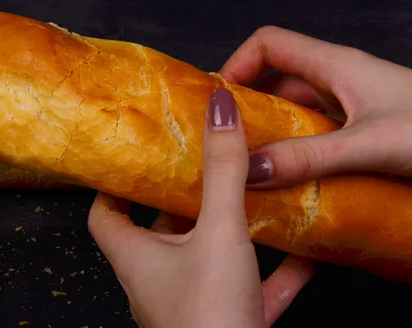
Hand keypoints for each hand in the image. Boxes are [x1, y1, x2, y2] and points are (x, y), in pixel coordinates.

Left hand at [88, 88, 311, 327]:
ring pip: (212, 258)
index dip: (115, 184)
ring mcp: (197, 305)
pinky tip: (305, 251)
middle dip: (185, 199)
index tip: (136, 156)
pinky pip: (254, 290)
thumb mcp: (217, 231)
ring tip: (254, 196)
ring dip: (232, 231)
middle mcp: (161, 282)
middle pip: (162, 231)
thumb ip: (222, 171)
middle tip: (206, 165)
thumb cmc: (209, 314)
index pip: (105, 214)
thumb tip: (218, 106)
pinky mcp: (232, 323)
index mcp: (139, 259)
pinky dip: (276, 271)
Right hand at [220, 26, 411, 209]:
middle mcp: (344, 86)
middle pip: (281, 87)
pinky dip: (307, 167)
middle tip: (229, 152)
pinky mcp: (372, 145)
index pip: (270, 44)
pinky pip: (326, 151)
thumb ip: (306, 157)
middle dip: (252, 115)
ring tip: (255, 179)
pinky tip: (296, 194)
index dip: (238, 65)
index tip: (218, 103)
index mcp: (339, 65)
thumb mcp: (368, 143)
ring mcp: (358, 116)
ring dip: (280, 146)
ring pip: (302, 123)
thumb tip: (248, 168)